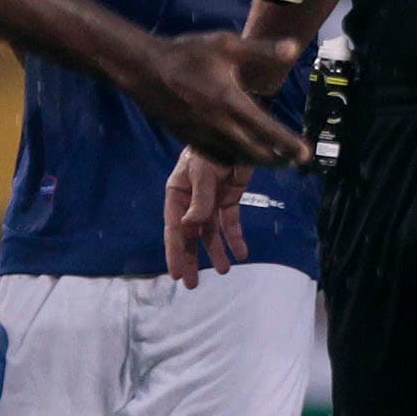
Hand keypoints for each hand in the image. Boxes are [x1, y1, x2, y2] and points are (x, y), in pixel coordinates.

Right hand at [131, 30, 305, 167]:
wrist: (144, 68)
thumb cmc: (186, 54)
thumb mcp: (226, 44)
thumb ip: (262, 50)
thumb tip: (295, 47)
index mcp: (231, 102)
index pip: (267, 129)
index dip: (289, 144)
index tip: (305, 154)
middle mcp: (218, 124)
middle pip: (255, 152)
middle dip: (277, 159)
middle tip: (294, 159)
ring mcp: (202, 135)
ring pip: (235, 158)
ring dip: (256, 161)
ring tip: (272, 159)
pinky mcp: (188, 139)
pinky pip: (216, 156)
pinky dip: (233, 159)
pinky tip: (239, 154)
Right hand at [165, 148, 255, 287]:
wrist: (238, 131)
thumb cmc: (211, 146)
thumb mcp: (202, 170)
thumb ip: (199, 199)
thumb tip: (190, 225)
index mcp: (178, 193)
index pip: (174, 228)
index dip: (175, 252)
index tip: (176, 275)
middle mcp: (192, 200)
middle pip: (190, 235)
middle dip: (192, 259)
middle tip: (193, 284)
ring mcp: (211, 200)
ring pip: (210, 232)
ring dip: (216, 251)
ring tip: (224, 271)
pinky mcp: (230, 198)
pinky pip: (231, 222)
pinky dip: (236, 238)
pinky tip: (242, 253)